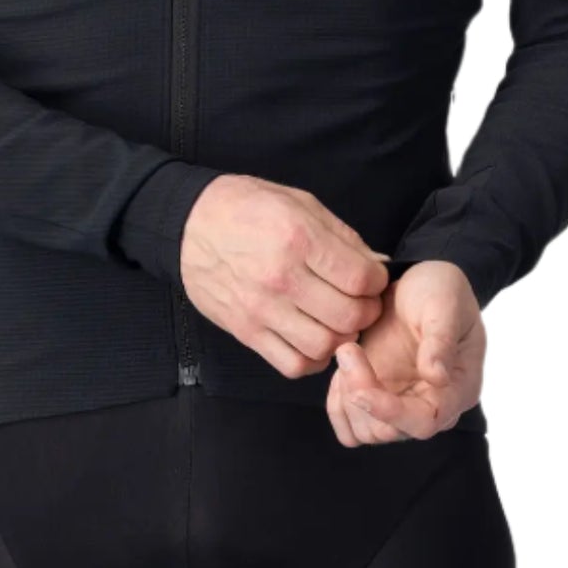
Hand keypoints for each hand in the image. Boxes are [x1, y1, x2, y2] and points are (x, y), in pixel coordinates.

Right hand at [179, 174, 389, 377]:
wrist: (190, 223)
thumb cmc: (246, 207)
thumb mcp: (300, 203)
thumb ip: (343, 237)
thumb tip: (377, 264)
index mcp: (298, 238)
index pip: (360, 279)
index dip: (376, 282)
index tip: (370, 278)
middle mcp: (281, 277)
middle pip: (348, 317)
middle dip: (365, 312)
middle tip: (359, 302)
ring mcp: (261, 309)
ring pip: (323, 346)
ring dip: (341, 338)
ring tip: (336, 321)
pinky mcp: (245, 331)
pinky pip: (291, 364)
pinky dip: (311, 360)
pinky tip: (313, 339)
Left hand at [326, 261, 484, 445]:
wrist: (416, 282)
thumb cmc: (440, 289)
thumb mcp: (446, 303)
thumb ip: (441, 339)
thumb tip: (437, 378)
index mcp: (458, 388)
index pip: (425, 422)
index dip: (392, 414)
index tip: (361, 391)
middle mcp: (430, 405)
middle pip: (390, 430)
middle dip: (362, 394)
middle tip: (348, 348)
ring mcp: (401, 404)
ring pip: (366, 431)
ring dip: (347, 398)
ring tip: (347, 350)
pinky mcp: (376, 399)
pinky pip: (350, 425)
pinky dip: (338, 403)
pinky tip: (342, 366)